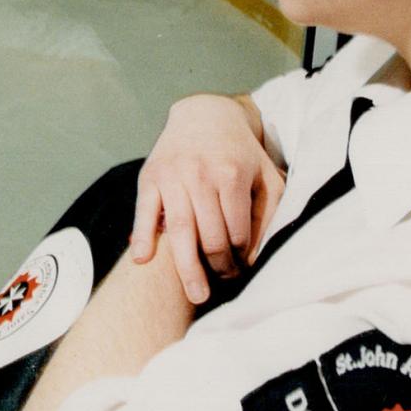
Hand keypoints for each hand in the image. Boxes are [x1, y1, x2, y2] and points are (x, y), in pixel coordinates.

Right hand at [132, 93, 285, 303]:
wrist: (204, 115)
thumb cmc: (239, 152)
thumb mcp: (264, 174)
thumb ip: (268, 211)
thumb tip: (256, 254)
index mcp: (231, 175)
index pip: (238, 232)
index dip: (242, 257)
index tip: (242, 267)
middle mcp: (200, 175)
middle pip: (210, 237)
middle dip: (220, 267)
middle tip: (224, 280)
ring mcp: (173, 177)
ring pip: (181, 231)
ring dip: (188, 268)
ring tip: (197, 295)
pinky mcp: (150, 177)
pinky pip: (144, 212)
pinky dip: (143, 236)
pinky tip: (142, 260)